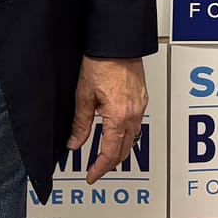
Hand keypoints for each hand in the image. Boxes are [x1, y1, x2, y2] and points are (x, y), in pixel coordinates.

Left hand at [69, 56, 147, 183]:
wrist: (117, 41)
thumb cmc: (102, 61)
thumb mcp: (84, 95)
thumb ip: (81, 124)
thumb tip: (75, 143)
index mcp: (119, 117)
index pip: (111, 153)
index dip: (100, 168)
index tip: (92, 176)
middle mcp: (134, 114)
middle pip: (126, 150)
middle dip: (111, 163)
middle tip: (97, 169)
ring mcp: (140, 106)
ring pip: (133, 138)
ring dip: (120, 150)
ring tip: (106, 154)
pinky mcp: (142, 98)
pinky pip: (136, 124)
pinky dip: (126, 134)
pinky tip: (117, 132)